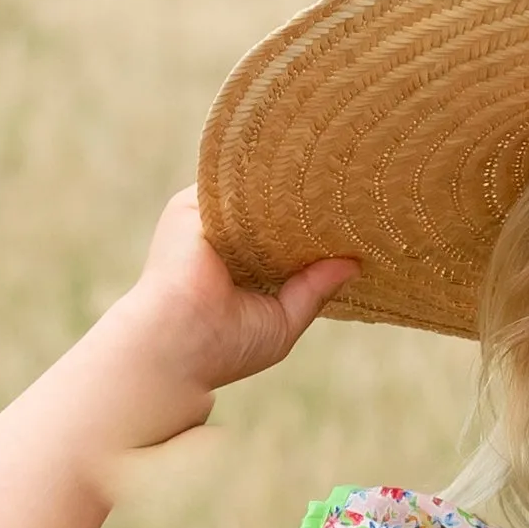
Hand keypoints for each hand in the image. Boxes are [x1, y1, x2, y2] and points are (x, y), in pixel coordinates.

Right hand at [91, 189, 358, 451]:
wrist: (175, 345)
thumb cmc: (223, 347)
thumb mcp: (282, 321)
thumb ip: (313, 291)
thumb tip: (353, 265)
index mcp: (236, 266)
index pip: (275, 235)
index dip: (305, 229)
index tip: (343, 223)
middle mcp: (218, 239)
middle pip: (264, 208)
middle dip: (298, 203)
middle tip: (345, 195)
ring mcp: (202, 220)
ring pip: (248, 192)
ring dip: (282, 189)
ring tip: (328, 182)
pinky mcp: (189, 206)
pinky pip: (231, 183)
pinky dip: (259, 181)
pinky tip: (295, 180)